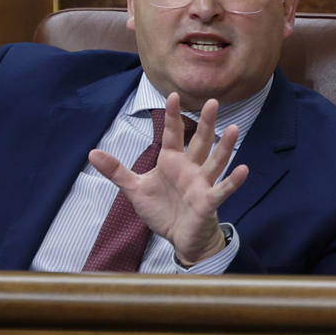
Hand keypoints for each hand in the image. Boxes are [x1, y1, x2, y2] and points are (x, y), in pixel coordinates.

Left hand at [86, 93, 248, 265]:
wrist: (178, 238)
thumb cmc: (162, 210)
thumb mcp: (135, 189)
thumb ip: (117, 171)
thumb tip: (92, 153)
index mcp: (172, 162)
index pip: (173, 135)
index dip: (173, 116)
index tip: (172, 96)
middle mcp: (190, 169)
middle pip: (200, 142)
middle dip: (206, 123)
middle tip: (213, 102)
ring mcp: (201, 184)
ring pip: (215, 161)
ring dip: (225, 146)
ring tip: (233, 129)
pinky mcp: (208, 202)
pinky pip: (222, 190)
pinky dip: (233, 181)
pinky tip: (243, 170)